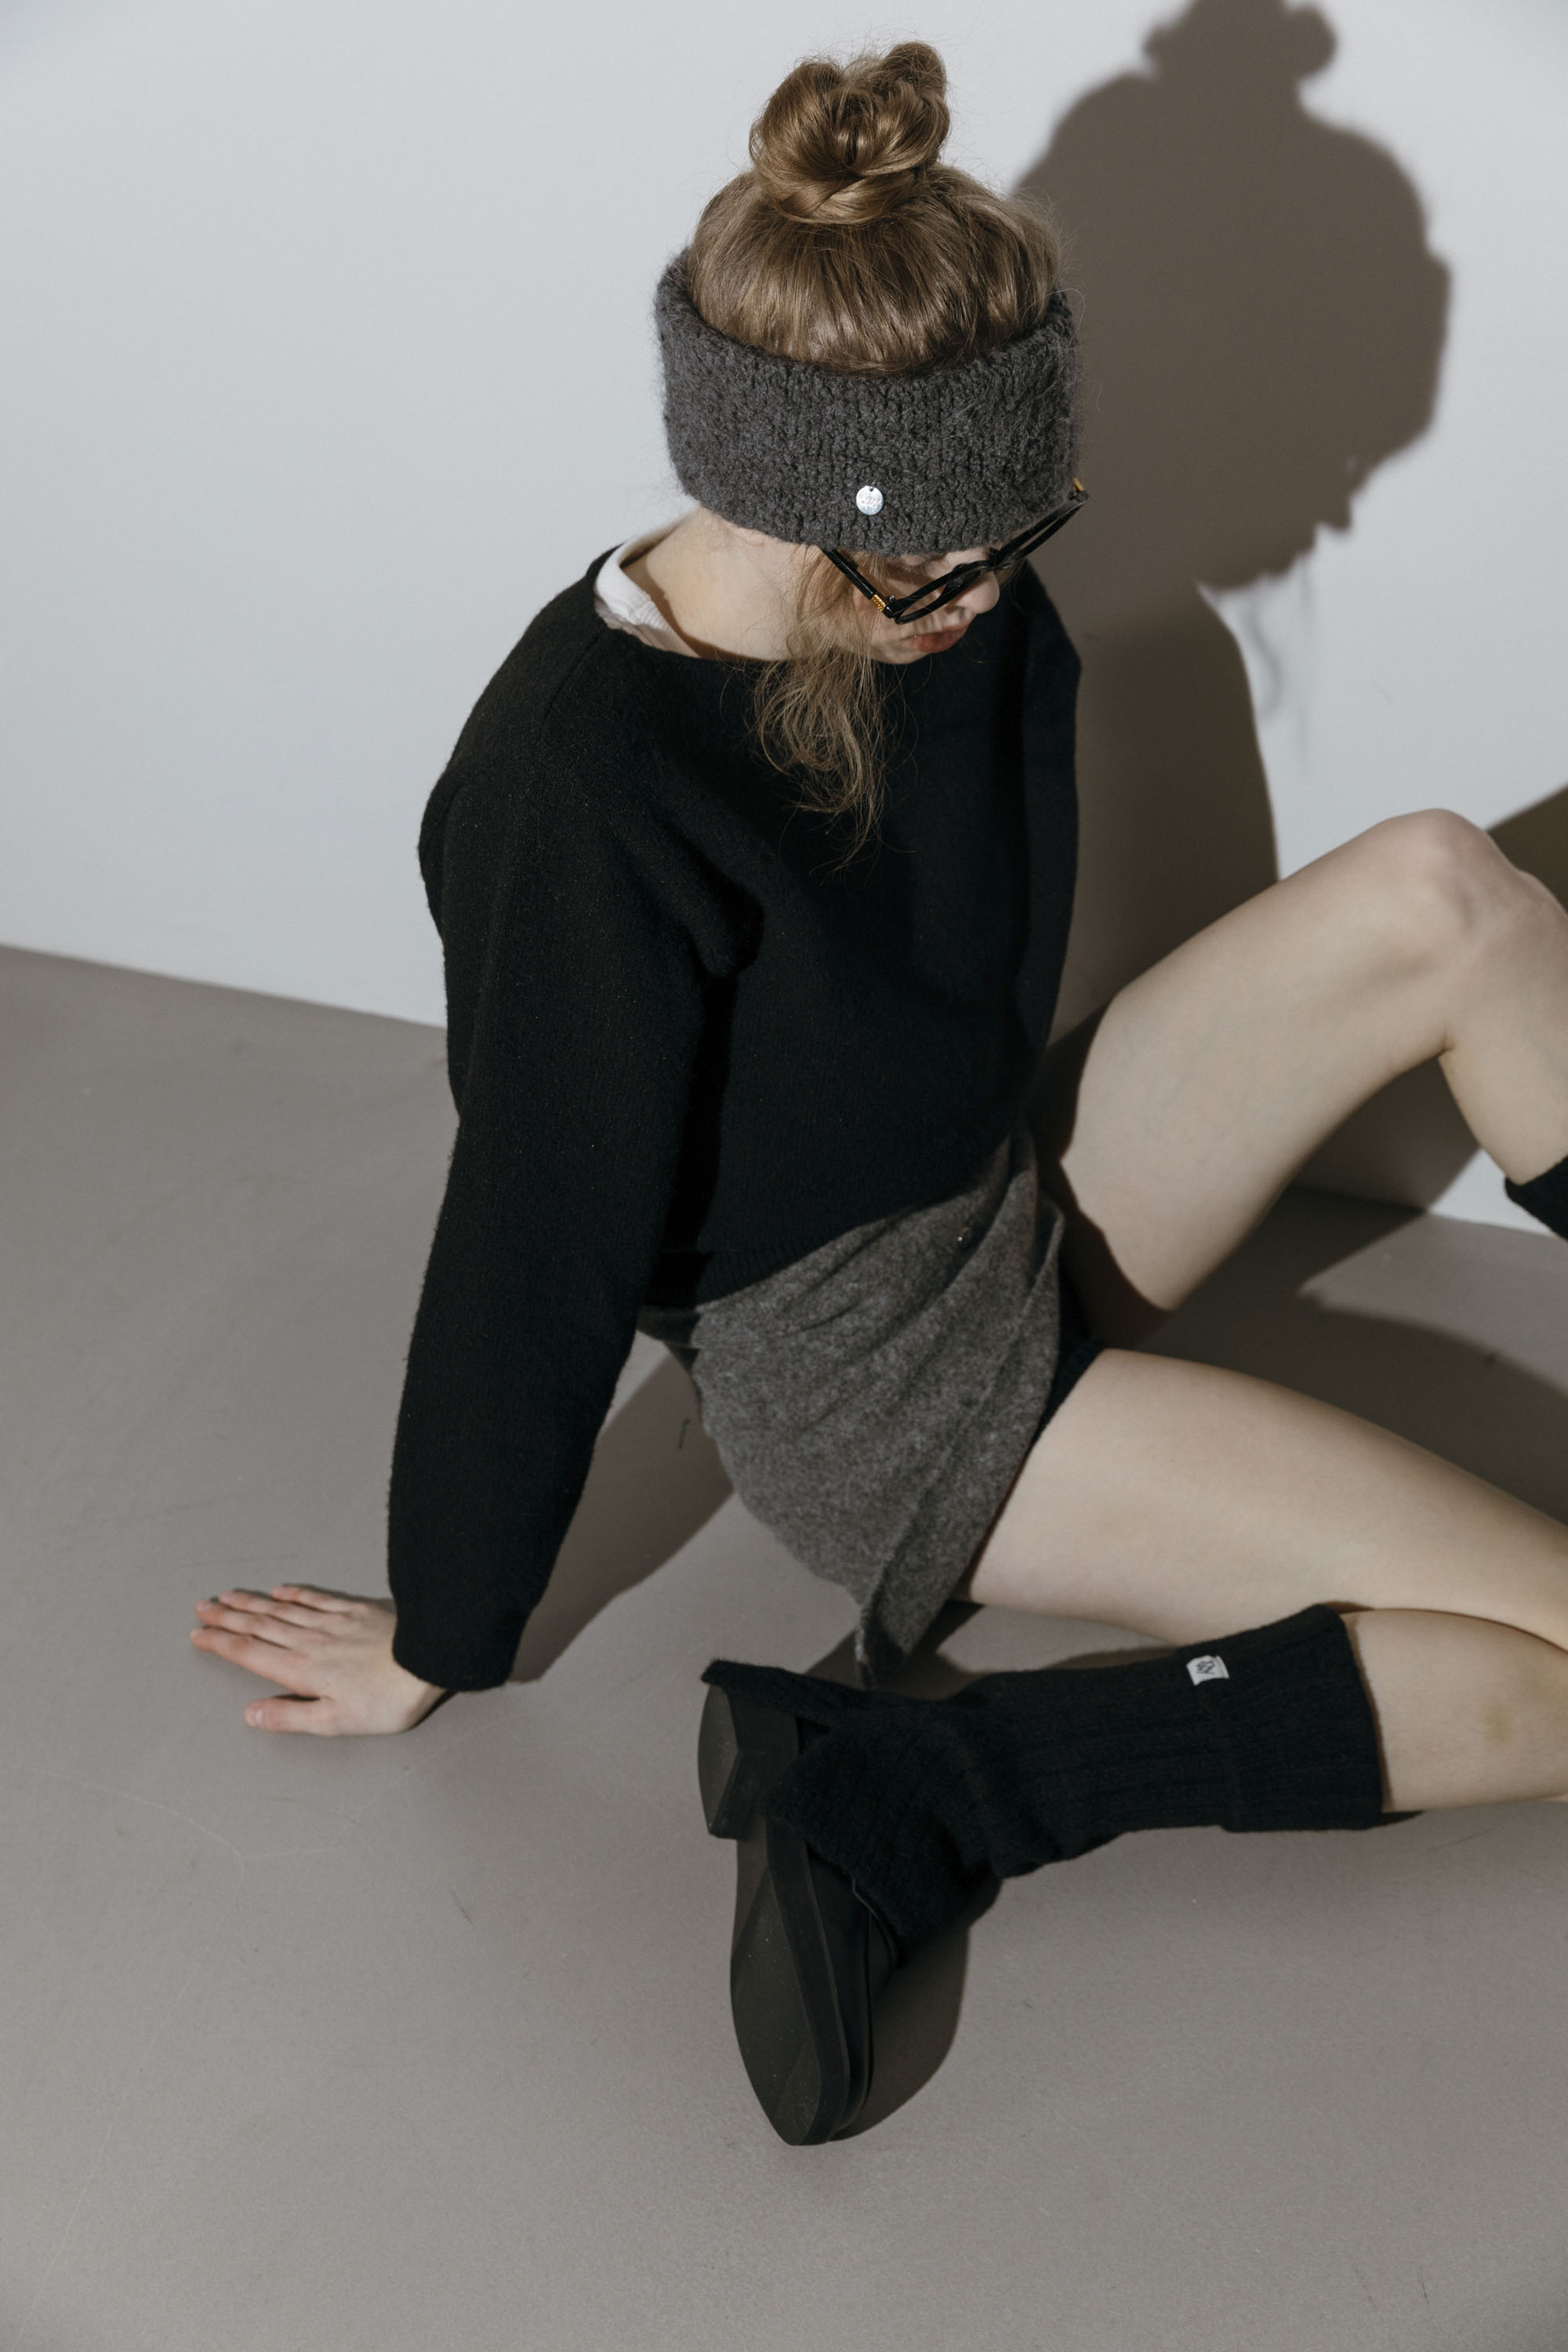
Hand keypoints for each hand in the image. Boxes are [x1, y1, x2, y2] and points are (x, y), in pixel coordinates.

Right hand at [189, 1584, 446, 1734]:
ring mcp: (332, 1621)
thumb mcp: (335, 1722)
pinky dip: (293, 1593)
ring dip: (251, 1602)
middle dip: (226, 1617)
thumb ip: (290, 1717)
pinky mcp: (355, 1609)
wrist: (429, 1658)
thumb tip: (252, 1713)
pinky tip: (280, 1590)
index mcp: (301, 1669)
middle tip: (202, 1608)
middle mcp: (310, 1640)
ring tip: (227, 1596)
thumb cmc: (388, 1697)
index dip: (221, 1642)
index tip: (199, 1634)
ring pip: (281, 1609)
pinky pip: (315, 1598)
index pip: (249, 1653)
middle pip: (258, 1625)